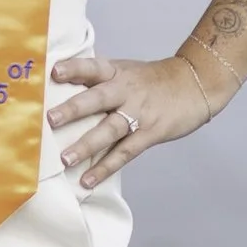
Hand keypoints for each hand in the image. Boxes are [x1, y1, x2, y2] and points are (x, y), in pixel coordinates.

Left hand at [46, 50, 215, 188]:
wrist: (196, 83)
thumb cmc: (154, 79)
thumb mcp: (126, 70)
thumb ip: (100, 78)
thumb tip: (63, 86)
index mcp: (116, 72)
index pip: (92, 67)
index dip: (74, 68)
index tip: (54, 72)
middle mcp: (125, 91)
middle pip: (98, 99)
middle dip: (74, 109)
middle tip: (50, 119)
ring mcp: (138, 113)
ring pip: (109, 129)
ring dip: (86, 145)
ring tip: (65, 159)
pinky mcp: (149, 133)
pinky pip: (124, 153)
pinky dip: (105, 167)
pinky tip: (88, 179)